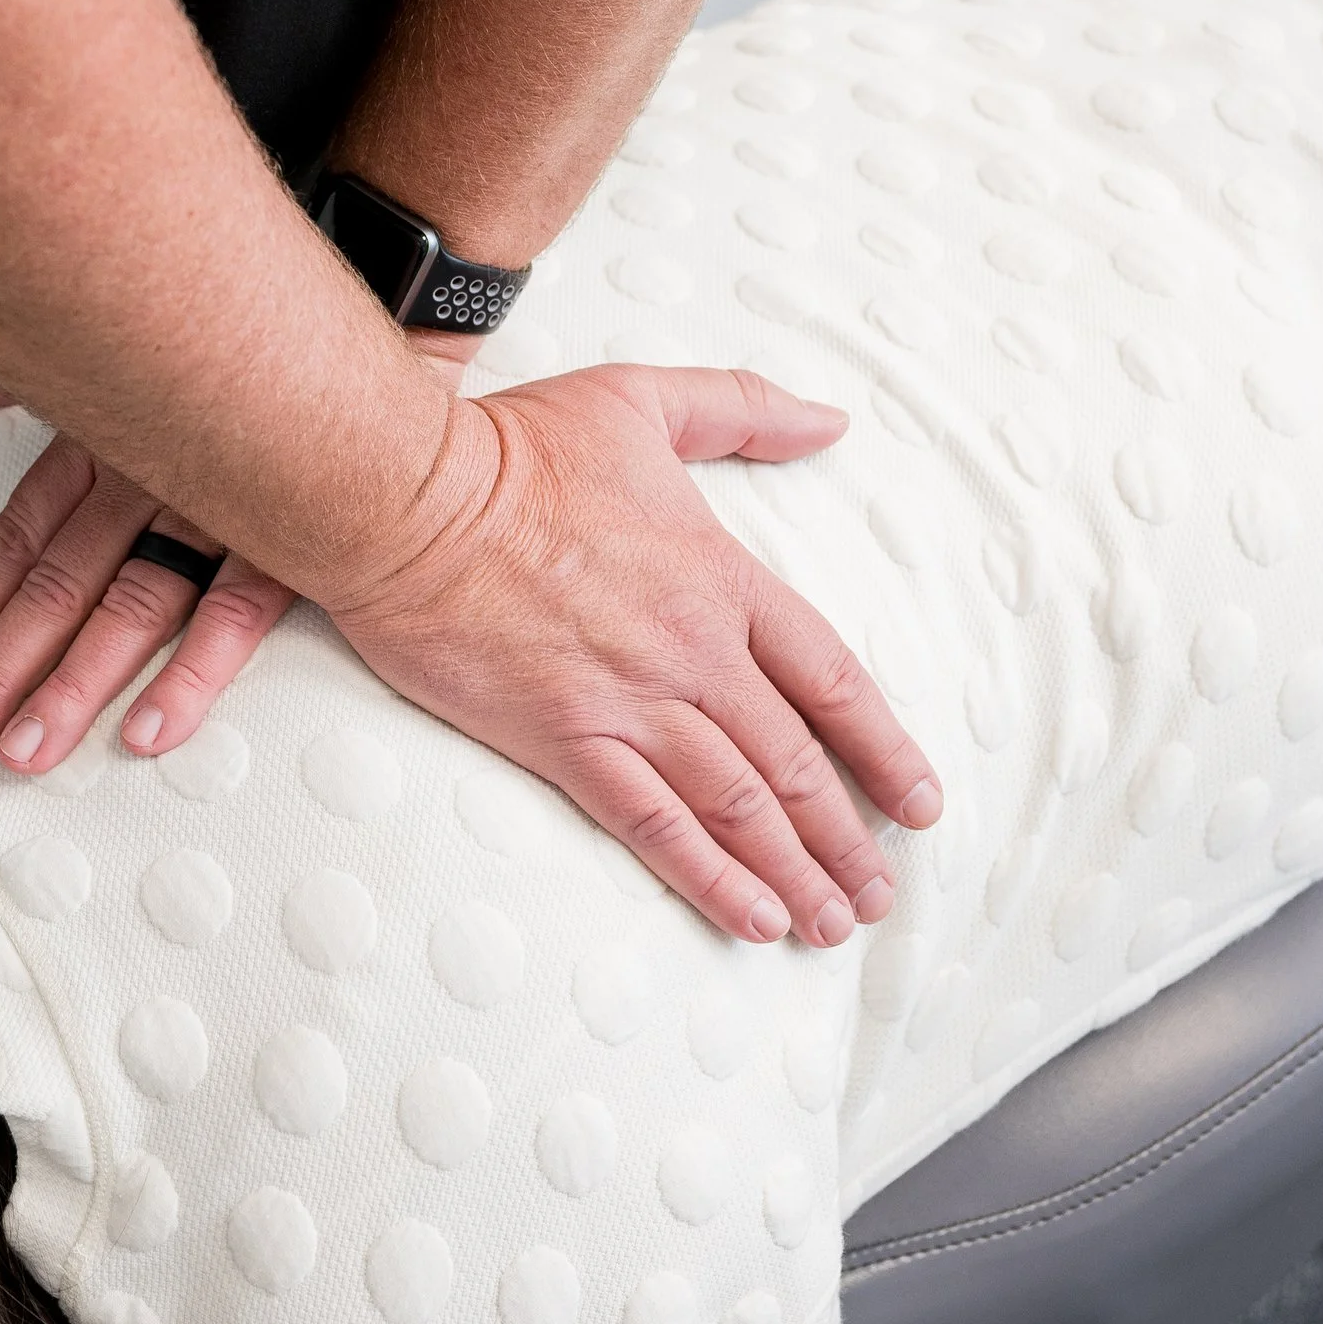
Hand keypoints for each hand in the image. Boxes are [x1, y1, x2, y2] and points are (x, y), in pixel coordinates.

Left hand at [0, 324, 483, 773]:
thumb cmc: (259, 327)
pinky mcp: (297, 535)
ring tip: (26, 752)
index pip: (24, 535)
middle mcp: (153, 475)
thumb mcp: (138, 340)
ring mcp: (223, 508)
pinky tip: (144, 733)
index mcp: (112, 436)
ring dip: (73, 687)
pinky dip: (190, 673)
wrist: (388, 296)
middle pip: (58, 585)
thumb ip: (47, 378)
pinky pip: (234, 613)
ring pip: (129, 608)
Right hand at [321, 364, 940, 948]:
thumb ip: (743, 409)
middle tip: (878, 894)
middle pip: (795, 761)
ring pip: (739, 805)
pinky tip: (752, 920)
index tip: (917, 801)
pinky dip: (711, 878)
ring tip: (834, 924)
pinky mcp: (563, 739)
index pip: (830, 677)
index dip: (883, 748)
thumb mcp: (643, 399)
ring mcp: (630, 700)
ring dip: (797, 871)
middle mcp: (692, 649)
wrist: (405, 496)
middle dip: (846, 837)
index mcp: (719, 576)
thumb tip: (831, 421)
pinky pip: (655, 825)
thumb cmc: (512, 446)